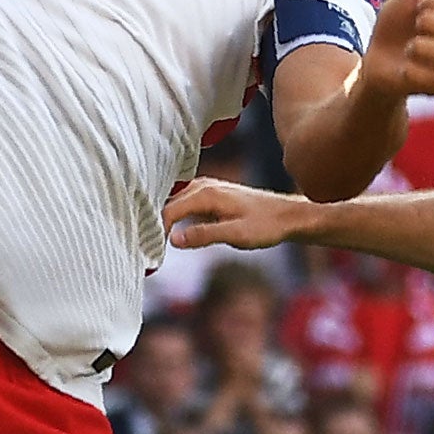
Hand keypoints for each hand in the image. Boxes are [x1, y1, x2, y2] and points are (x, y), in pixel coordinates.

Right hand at [162, 178, 319, 250]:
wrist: (287, 216)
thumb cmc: (265, 226)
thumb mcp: (235, 235)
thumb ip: (203, 235)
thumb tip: (173, 240)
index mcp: (205, 194)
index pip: (169, 209)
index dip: (157, 229)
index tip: (150, 248)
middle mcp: (202, 185)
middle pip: (168, 202)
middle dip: (156, 222)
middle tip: (145, 244)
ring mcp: (206, 187)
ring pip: (174, 200)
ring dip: (164, 217)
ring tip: (154, 237)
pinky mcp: (210, 194)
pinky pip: (184, 201)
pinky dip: (175, 213)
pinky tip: (172, 227)